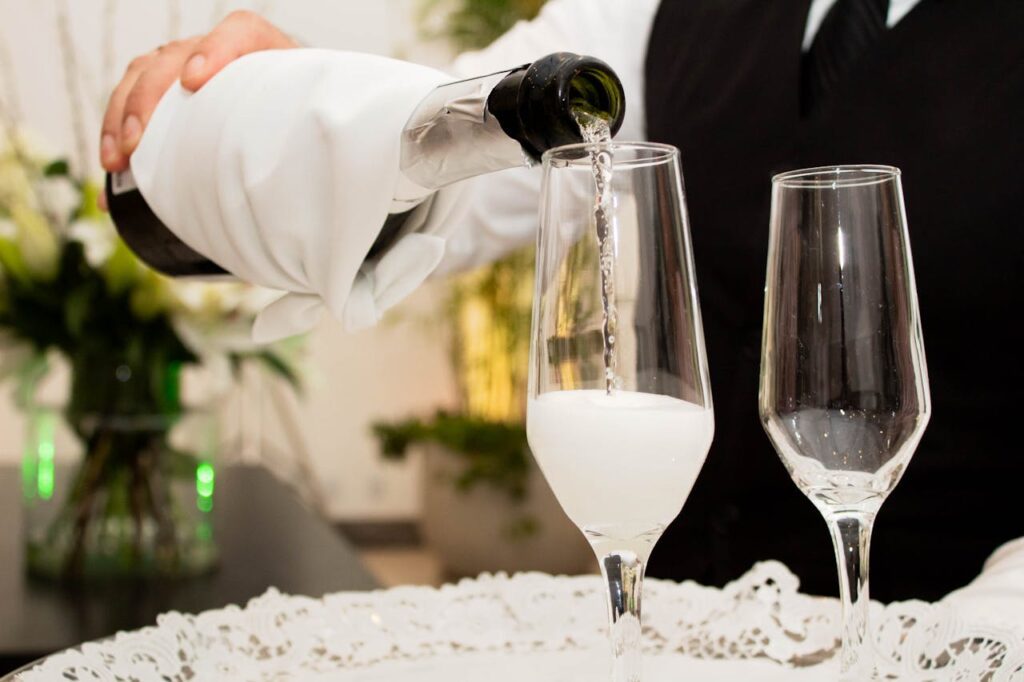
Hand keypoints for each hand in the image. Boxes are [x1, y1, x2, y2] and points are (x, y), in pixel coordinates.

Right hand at [99, 10, 297, 173]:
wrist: (299, 134)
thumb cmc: (307, 131)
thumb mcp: (315, 127)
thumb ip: (312, 134)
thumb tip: (315, 182)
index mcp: (266, 52)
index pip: (242, 32)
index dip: (216, 50)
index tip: (194, 81)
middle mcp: (220, 54)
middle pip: (173, 57)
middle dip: (148, 100)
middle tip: (137, 143)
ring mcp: (187, 70)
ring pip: (143, 76)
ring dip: (122, 119)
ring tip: (117, 160)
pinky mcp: (168, 95)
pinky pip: (132, 105)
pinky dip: (116, 137)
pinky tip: (113, 172)